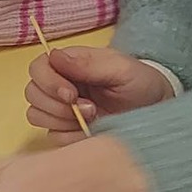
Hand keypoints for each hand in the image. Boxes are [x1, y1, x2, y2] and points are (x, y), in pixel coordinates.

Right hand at [26, 46, 175, 143]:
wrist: (158, 110)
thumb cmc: (141, 83)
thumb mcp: (121, 68)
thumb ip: (88, 63)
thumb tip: (54, 56)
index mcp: (69, 64)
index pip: (37, 68)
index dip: (48, 82)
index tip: (72, 94)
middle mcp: (59, 84)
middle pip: (32, 93)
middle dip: (58, 105)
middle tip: (90, 109)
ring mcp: (61, 109)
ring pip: (36, 115)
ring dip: (62, 119)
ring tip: (93, 117)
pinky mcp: (66, 130)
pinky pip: (52, 136)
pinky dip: (69, 135)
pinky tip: (90, 130)